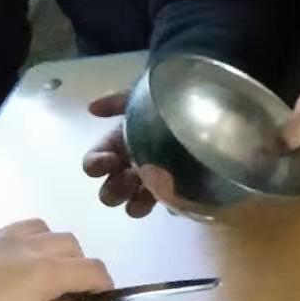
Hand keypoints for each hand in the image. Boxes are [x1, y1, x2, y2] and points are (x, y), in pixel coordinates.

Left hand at [0, 219, 112, 300]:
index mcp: (47, 272)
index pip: (93, 270)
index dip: (104, 287)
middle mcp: (32, 246)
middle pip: (74, 248)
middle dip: (80, 270)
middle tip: (68, 298)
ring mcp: (5, 237)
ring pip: (48, 233)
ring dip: (56, 252)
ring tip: (42, 277)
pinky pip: (20, 230)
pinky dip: (31, 243)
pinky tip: (15, 266)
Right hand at [82, 92, 171, 218]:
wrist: (207, 104)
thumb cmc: (170, 99)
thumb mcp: (144, 95)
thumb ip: (119, 101)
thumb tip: (93, 107)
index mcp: (118, 147)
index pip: (94, 164)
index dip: (96, 165)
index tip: (110, 160)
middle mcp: (132, 167)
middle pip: (110, 192)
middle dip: (115, 190)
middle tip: (132, 178)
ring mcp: (156, 181)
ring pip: (135, 205)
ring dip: (137, 204)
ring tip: (152, 192)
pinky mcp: (181, 189)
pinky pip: (172, 204)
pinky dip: (173, 203)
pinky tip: (181, 194)